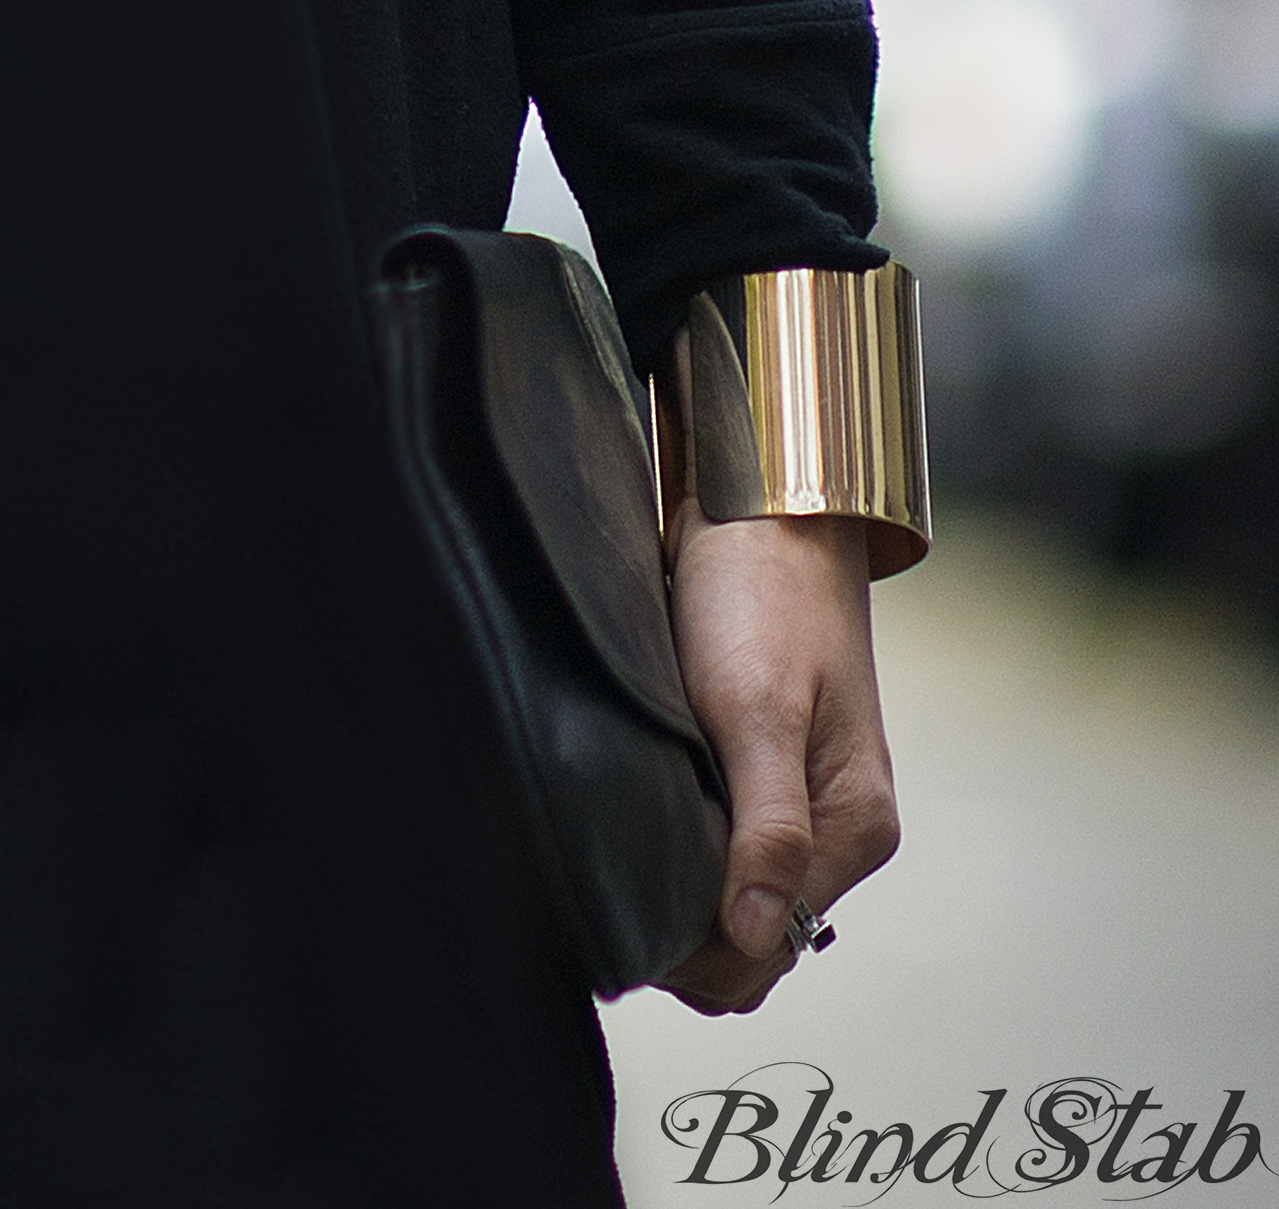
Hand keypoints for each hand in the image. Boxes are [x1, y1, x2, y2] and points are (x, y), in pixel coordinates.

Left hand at [661, 508, 899, 1012]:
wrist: (760, 504)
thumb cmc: (763, 591)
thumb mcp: (758, 707)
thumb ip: (769, 827)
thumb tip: (756, 938)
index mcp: (854, 826)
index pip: (770, 949)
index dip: (696, 955)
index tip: (622, 924)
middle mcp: (838, 828)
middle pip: (755, 940)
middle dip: (686, 938)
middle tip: (605, 893)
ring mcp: (805, 803)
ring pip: (736, 900)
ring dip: (683, 896)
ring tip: (619, 858)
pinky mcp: (770, 773)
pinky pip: (728, 850)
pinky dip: (688, 852)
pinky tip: (644, 824)